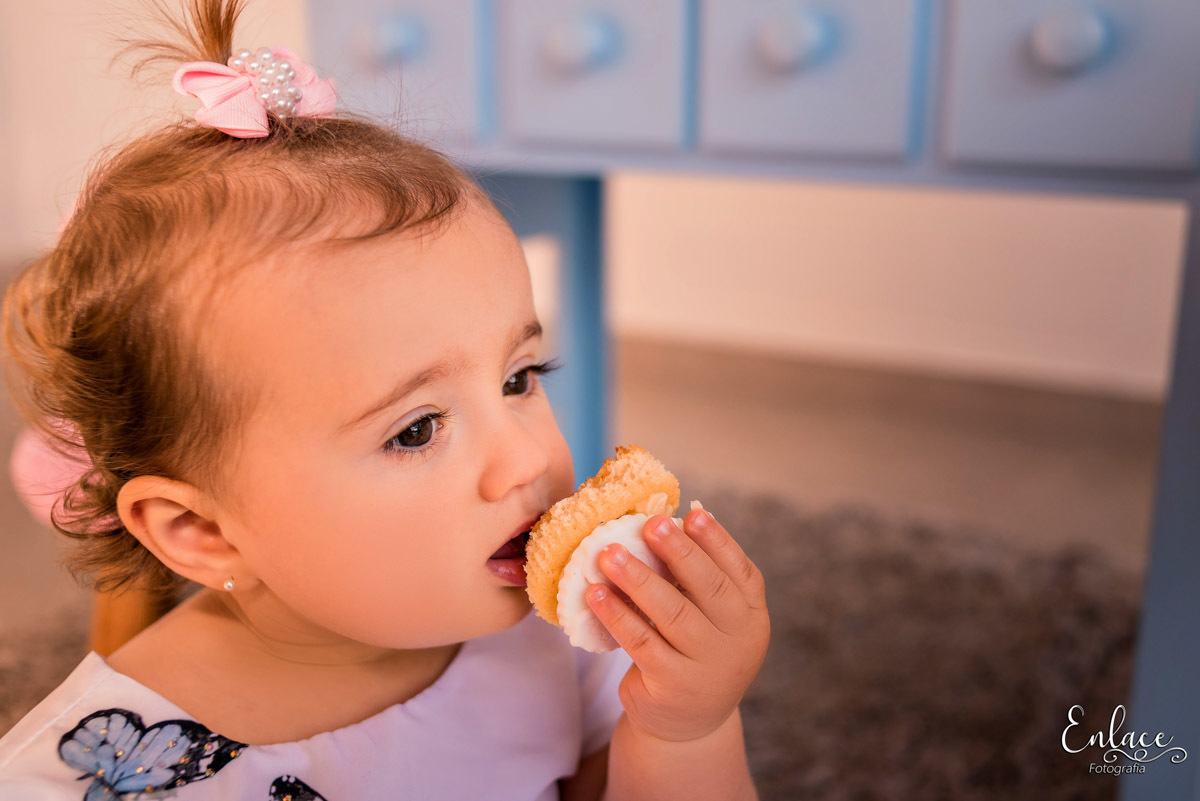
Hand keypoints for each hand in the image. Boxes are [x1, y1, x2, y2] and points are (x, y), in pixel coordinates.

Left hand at [587, 508, 770, 742]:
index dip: (718, 541)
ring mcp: (707, 666)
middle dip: (679, 552)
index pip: (741, 572)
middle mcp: (738, 641)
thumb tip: (672, 520)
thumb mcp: (713, 618)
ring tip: (608, 554)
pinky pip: (641, 643)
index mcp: (752, 615)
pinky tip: (595, 594)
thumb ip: (699, 578)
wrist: (689, 722)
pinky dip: (616, 615)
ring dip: (637, 579)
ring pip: (671, 614)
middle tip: (650, 524)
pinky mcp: (672, 686)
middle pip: (709, 588)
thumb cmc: (696, 649)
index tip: (691, 514)